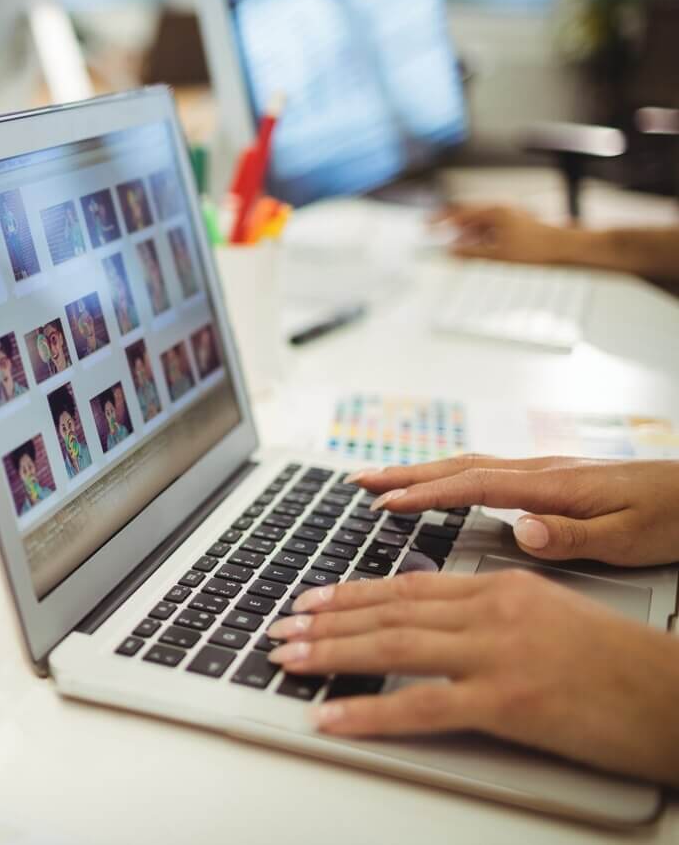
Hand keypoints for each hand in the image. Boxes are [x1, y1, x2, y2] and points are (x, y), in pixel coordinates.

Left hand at [266, 571, 678, 785]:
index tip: (310, 600)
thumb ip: (492, 614)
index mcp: (502, 587)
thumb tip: (438, 621)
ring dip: (330, 654)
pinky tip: (331, 716)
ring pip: (392, 647)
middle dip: (325, 621)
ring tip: (287, 661)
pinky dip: (367, 711)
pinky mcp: (507, 702)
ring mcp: (498, 655)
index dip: (350, 594)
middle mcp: (493, 611)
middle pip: (388, 612)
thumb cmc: (624, 668)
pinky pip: (419, 706)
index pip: (407, 587)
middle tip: (280, 629)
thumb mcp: (551, 618)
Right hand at [352, 455, 678, 565]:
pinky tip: (440, 485)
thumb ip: (571, 536)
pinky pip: (484, 473)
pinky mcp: (551, 481)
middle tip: (357, 481)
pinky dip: (448, 476)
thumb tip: (520, 531)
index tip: (383, 505)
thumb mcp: (629, 538)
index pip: (472, 487)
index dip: (423, 495)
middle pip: (457, 466)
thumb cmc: (675, 518)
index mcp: (552, 486)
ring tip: (382, 479)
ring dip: (420, 471)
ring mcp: (545, 473)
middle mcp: (541, 472)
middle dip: (403, 474)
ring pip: (468, 466)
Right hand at [434, 204, 579, 265]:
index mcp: (494, 212)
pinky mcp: (515, 225)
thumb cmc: (536, 249)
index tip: (427, 227)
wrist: (565, 249)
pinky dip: (481, 237)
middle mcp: (500, 210)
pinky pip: (491, 228)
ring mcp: (509, 216)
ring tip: (460, 249)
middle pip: (468, 215)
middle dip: (453, 228)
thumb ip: (470, 253)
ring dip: (467, 235)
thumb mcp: (497, 255)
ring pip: (480, 223)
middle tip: (438, 235)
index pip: (459, 213)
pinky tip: (479, 250)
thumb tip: (451, 252)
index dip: (440, 220)